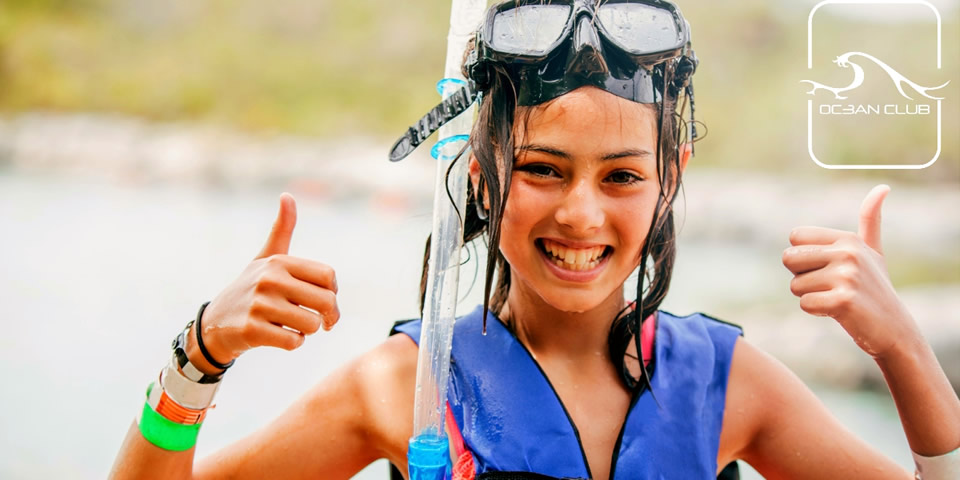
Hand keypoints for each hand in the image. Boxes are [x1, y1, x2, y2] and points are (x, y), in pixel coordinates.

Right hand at [188, 193, 339, 371]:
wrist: (215, 323)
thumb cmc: (250, 288)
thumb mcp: (265, 258)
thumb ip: (281, 229)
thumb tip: (287, 195)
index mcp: (279, 262)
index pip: (329, 276)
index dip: (333, 293)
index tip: (325, 302)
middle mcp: (269, 279)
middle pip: (326, 302)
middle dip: (328, 317)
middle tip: (322, 323)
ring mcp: (259, 305)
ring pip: (311, 325)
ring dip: (307, 332)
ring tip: (291, 325)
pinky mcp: (252, 329)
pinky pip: (294, 342)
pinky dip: (293, 343)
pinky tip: (279, 336)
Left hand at [781, 185, 917, 357]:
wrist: (894, 328)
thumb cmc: (875, 288)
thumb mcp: (873, 251)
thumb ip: (871, 220)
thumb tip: (882, 188)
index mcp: (849, 239)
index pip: (795, 237)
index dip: (804, 257)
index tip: (827, 267)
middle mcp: (848, 253)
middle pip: (789, 258)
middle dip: (802, 276)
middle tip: (829, 285)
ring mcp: (847, 277)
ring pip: (795, 285)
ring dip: (811, 296)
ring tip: (837, 298)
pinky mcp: (842, 301)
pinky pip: (804, 304)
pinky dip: (816, 310)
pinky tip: (837, 311)